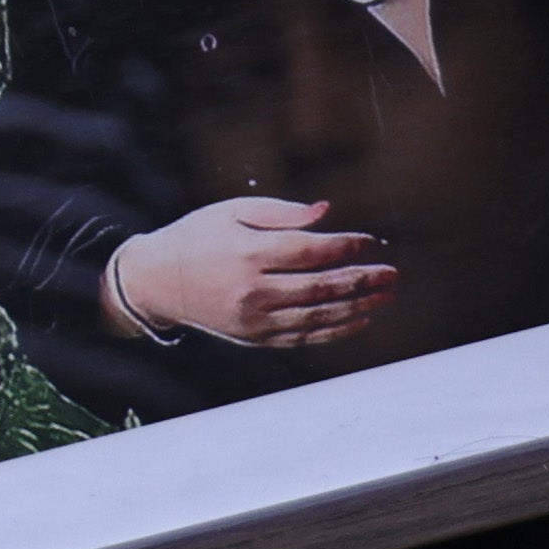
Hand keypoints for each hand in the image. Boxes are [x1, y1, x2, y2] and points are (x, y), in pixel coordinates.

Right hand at [106, 198, 395, 352]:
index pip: (310, 251)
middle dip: (362, 280)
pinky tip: (359, 319)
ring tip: (385, 297)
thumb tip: (326, 211)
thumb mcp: (232, 210)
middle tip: (392, 275)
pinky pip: (304, 337)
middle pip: (320, 287)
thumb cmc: (197, 236)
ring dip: (358, 307)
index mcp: (248, 253)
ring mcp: (255, 320)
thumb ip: (281, 213)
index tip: (371, 241)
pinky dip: (335, 330)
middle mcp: (253, 291)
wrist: (156, 281)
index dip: (346, 246)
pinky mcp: (255, 338)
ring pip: (318, 317)